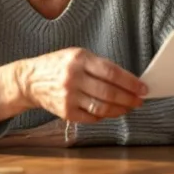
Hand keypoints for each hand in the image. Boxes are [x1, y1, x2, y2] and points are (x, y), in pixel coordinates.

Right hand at [19, 48, 146, 123]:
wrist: (30, 81)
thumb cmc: (58, 66)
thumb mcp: (76, 56)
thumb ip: (100, 66)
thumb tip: (128, 81)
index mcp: (79, 59)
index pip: (111, 72)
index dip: (130, 82)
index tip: (143, 88)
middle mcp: (73, 78)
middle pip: (109, 92)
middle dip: (129, 98)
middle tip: (140, 101)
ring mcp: (68, 97)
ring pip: (102, 107)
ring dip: (120, 109)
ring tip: (129, 107)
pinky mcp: (65, 112)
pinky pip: (92, 117)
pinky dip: (105, 115)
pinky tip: (111, 112)